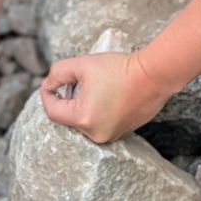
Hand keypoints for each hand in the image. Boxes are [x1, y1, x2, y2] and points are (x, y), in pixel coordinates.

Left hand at [40, 51, 173, 143]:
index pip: (53, 111)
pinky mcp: (122, 133)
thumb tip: (49, 83)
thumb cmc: (118, 69)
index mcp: (83, 119)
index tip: (50, 82)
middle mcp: (95, 135)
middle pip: (68, 118)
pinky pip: (99, 124)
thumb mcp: (82, 64)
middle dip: (66, 99)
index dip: (47, 95)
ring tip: (91, 86)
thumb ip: (59, 72)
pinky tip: (105, 94)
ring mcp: (110, 136)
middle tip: (72, 81)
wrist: (153, 76)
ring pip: (84, 122)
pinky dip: (96, 111)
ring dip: (81, 106)